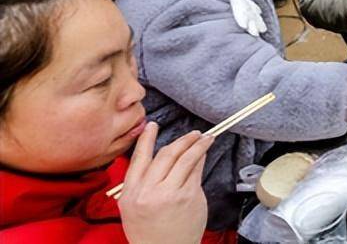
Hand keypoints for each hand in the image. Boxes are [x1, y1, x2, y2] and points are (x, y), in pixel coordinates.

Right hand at [119, 123, 210, 243]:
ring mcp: (170, 193)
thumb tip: (163, 157)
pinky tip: (205, 153)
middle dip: (181, 141)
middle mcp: (148, 191)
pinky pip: (196, 171)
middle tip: (193, 134)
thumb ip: (143, 183)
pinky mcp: (188, 196)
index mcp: (130, 193)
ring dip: (197, 145)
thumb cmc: (150, 231)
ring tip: (205, 138)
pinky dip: (201, 158)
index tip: (152, 126)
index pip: (138, 159)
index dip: (146, 140)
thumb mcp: (133, 207)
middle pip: (166, 155)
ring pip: (185, 159)